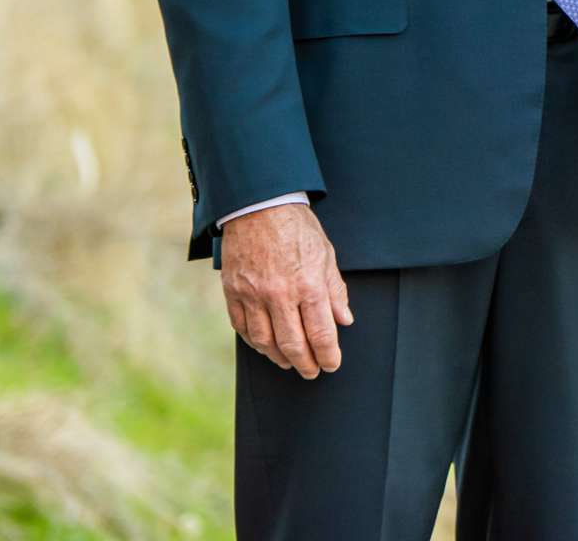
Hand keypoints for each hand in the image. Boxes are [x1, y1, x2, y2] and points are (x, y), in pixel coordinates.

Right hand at [221, 202, 351, 378]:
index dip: (328, 354)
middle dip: (305, 364)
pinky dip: (254, 342)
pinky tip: (264, 346)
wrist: (260, 205)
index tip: (331, 364)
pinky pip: (242, 327)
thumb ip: (335, 290)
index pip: (321, 333)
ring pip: (265, 341)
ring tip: (289, 363)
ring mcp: (253, 295)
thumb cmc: (297, 227)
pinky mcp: (233, 292)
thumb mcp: (327, 254)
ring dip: (279, 358)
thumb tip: (344, 319)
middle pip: (293, 344)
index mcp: (308, 284)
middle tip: (312, 372)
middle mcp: (280, 294)